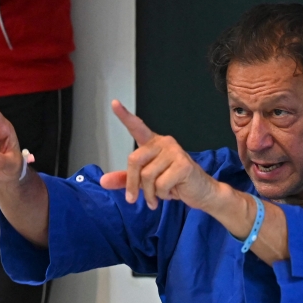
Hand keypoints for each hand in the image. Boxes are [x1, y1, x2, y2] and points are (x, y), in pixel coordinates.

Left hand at [100, 100, 217, 210]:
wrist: (200, 192)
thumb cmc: (173, 183)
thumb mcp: (145, 182)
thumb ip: (125, 180)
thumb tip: (103, 181)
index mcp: (153, 144)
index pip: (137, 127)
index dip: (125, 116)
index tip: (114, 103)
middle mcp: (164, 143)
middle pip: (135, 160)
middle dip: (132, 184)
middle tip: (133, 199)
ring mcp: (174, 152)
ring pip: (147, 176)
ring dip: (150, 194)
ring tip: (159, 196)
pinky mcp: (183, 165)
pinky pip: (161, 185)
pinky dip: (163, 195)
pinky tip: (172, 192)